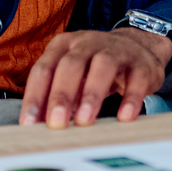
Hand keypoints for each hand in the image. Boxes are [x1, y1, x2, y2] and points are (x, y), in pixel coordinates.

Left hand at [19, 27, 171, 127]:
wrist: (139, 48)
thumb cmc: (96, 68)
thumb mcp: (73, 76)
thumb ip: (57, 98)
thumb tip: (40, 127)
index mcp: (64, 46)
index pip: (44, 69)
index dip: (35, 96)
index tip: (29, 123)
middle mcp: (88, 43)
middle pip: (71, 65)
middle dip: (61, 95)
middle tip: (56, 124)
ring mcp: (117, 50)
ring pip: (103, 66)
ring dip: (91, 94)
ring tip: (84, 121)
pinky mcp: (141, 63)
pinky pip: (136, 79)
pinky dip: (130, 99)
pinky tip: (124, 117)